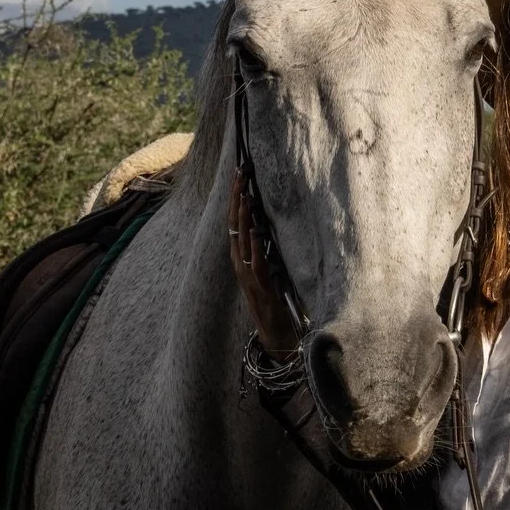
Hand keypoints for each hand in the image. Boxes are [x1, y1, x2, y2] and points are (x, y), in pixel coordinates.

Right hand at [229, 170, 297, 356]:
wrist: (275, 336)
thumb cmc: (274, 303)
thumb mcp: (269, 272)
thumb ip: (266, 252)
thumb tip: (268, 227)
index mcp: (242, 258)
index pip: (235, 222)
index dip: (236, 199)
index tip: (239, 176)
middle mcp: (240, 264)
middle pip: (234, 225)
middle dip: (237, 198)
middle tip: (241, 174)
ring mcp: (248, 276)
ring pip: (241, 240)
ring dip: (243, 216)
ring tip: (245, 192)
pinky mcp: (260, 286)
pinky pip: (255, 262)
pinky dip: (254, 244)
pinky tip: (255, 228)